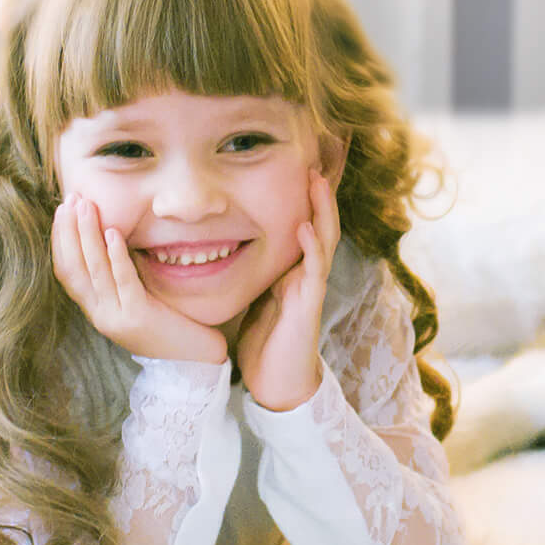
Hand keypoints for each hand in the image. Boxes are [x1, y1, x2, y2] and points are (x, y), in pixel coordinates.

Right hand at [50, 193, 226, 363]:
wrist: (193, 358)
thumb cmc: (168, 323)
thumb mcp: (136, 297)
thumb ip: (119, 275)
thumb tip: (110, 232)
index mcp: (96, 309)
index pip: (66, 271)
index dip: (60, 240)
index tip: (62, 210)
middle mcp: (100, 315)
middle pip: (72, 269)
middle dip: (68, 231)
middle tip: (69, 200)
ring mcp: (116, 317)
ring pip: (93, 272)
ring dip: (87, 235)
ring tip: (87, 207)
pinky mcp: (138, 317)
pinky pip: (123, 281)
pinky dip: (116, 255)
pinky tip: (114, 232)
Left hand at [235, 169, 337, 411]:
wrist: (278, 384)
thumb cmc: (266, 344)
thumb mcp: (255, 298)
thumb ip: (251, 274)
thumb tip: (221, 249)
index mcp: (294, 270)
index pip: (305, 224)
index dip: (306, 198)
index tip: (302, 165)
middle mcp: (307, 273)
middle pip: (320, 224)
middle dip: (320, 194)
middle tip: (316, 160)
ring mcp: (311, 287)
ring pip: (323, 239)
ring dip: (321, 209)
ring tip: (317, 180)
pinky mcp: (309, 305)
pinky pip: (314, 270)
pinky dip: (311, 246)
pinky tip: (304, 227)